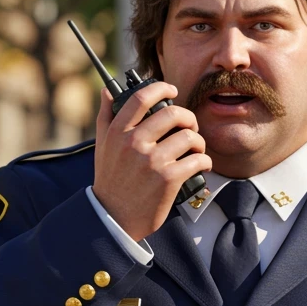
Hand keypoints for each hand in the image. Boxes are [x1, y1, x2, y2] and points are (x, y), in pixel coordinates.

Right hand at [91, 81, 211, 241]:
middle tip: (190, 127)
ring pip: (189, 137)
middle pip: (173, 113)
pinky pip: (197, 160)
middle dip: (188, 118)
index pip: (142, 98)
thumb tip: (107, 91)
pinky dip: (205, 161)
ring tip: (197, 150)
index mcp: (118, 132)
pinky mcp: (168, 179)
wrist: (114, 218)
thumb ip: (106, 117)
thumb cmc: (110, 181)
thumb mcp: (102, 147)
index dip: (161, 88)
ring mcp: (152, 161)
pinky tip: (202, 165)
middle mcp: (134, 143)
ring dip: (199, 142)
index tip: (172, 90)